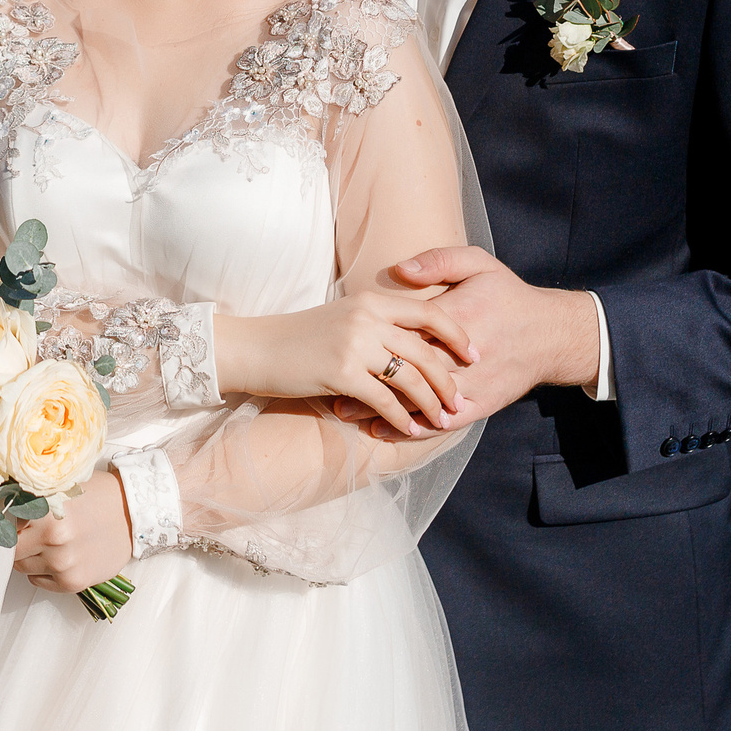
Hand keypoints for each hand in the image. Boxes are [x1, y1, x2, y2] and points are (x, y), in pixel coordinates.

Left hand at [13, 473, 134, 594]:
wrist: (133, 514)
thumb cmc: (98, 496)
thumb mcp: (61, 487)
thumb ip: (31, 500)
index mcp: (46, 511)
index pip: (4, 525)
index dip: (4, 523)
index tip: (7, 522)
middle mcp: (52, 539)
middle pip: (11, 550)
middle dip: (16, 542)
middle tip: (29, 533)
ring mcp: (62, 564)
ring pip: (23, 567)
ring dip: (31, 557)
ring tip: (49, 543)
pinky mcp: (72, 582)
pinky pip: (39, 581)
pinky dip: (43, 571)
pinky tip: (58, 556)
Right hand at [216, 283, 480, 435]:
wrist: (257, 347)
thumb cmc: (300, 336)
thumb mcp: (344, 316)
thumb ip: (378, 323)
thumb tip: (417, 344)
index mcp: (372, 300)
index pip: (429, 312)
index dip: (456, 335)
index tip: (473, 355)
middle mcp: (367, 317)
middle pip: (425, 350)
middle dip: (448, 380)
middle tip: (461, 401)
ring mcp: (354, 344)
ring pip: (410, 377)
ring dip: (430, 403)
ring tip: (442, 420)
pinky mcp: (341, 373)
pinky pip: (385, 400)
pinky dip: (402, 418)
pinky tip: (411, 430)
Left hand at [330, 246, 597, 442]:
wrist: (551, 334)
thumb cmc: (507, 294)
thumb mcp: (478, 264)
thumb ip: (437, 261)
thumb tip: (398, 270)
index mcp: (456, 316)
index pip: (406, 331)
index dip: (372, 340)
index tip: (339, 345)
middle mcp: (461, 355)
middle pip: (406, 370)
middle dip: (367, 379)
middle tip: (329, 383)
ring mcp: (471, 383)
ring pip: (420, 401)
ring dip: (382, 409)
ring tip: (346, 413)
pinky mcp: (481, 404)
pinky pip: (442, 421)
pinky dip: (412, 428)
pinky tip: (385, 431)